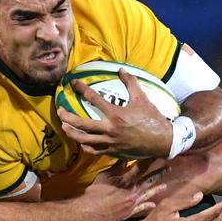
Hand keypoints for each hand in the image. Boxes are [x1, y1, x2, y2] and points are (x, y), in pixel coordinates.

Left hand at [57, 69, 171, 158]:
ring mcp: (110, 142)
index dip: (81, 89)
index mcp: (116, 114)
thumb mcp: (143, 98)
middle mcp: (110, 129)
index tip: (73, 83)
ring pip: (85, 140)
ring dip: (72, 133)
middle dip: (68, 117)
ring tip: (65, 127)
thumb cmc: (152, 118)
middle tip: (59, 111)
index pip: (93, 99)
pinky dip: (85, 146)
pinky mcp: (113, 151)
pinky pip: (94, 151)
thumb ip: (131, 82)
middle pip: (82, 125)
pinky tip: (81, 141)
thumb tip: (121, 69)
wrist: (162, 141)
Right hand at [75, 161, 169, 220]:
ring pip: (148, 194)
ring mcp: (132, 203)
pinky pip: (141, 208)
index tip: (157, 155)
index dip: (150, 161)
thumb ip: (116, 167)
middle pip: (148, 180)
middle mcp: (133, 192)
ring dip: (157, 189)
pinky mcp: (129, 212)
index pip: (141, 168)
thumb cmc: (95, 193)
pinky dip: (147, 206)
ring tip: (165, 185)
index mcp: (127, 181)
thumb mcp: (104, 176)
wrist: (90, 211)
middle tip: (168, 168)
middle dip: (158, 173)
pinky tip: (153, 204)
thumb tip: (125, 157)